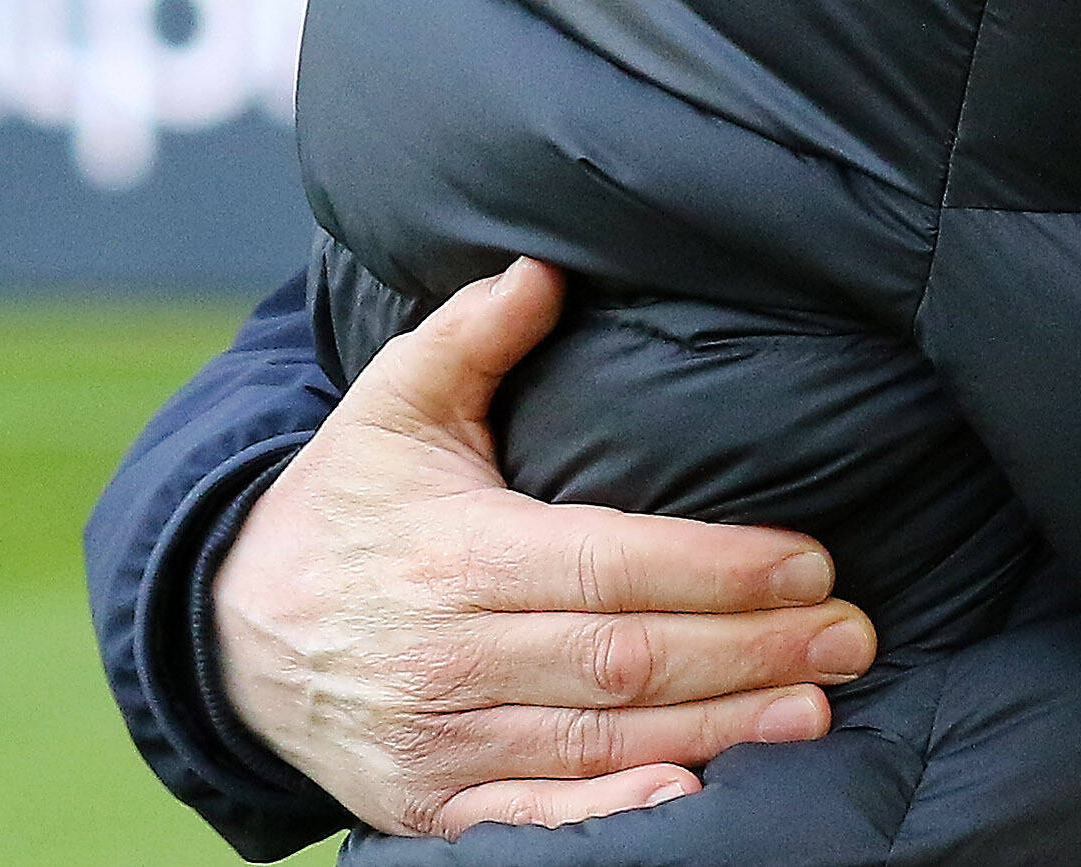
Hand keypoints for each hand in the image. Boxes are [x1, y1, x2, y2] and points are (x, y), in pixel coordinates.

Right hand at [212, 259, 882, 832]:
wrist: (228, 633)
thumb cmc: (342, 506)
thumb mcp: (391, 407)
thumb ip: (470, 336)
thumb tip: (543, 268)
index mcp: (453, 556)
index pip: (611, 565)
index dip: (718, 569)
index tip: (812, 563)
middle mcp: (446, 657)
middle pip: (625, 660)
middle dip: (751, 650)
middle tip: (851, 636)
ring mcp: (436, 743)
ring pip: (600, 743)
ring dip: (719, 728)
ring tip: (816, 707)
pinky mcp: (426, 806)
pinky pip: (534, 818)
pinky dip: (616, 811)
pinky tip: (697, 791)